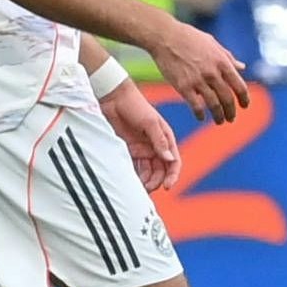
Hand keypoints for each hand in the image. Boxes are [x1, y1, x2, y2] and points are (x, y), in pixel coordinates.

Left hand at [103, 76, 180, 191]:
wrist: (113, 97)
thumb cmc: (134, 105)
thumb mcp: (149, 122)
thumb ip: (159, 141)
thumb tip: (169, 160)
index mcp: (165, 138)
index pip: (174, 161)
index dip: (173, 175)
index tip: (167, 186)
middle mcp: (155, 146)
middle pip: (161, 170)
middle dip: (157, 181)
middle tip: (148, 188)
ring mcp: (142, 149)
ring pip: (148, 171)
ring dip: (147, 181)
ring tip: (140, 188)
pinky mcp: (129, 150)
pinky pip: (135, 167)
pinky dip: (136, 176)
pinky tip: (131, 182)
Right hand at [146, 21, 250, 126]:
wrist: (165, 37)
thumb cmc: (189, 38)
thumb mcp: (213, 44)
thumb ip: (228, 58)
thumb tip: (242, 67)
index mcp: (222, 62)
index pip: (239, 86)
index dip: (244, 99)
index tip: (244, 105)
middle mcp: (213, 73)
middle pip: (227, 99)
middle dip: (231, 112)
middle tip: (231, 118)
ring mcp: (198, 81)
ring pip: (214, 105)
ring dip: (218, 116)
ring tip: (219, 121)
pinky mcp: (183, 87)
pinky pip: (196, 106)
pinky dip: (200, 114)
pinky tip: (200, 117)